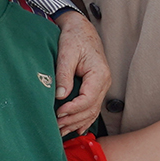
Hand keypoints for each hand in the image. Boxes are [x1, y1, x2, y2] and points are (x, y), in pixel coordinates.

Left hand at [53, 10, 110, 133]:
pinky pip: (92, 107)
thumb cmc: (74, 37)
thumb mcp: (67, 53)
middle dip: (73, 120)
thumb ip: (64, 74)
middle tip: (56, 126)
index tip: (58, 113)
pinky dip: (83, 119)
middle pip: (91, 109)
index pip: (88, 99)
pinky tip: (75, 129)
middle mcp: (104, 82)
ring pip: (92, 111)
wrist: (80, 28)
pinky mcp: (95, 87)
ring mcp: (101, 86)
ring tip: (61, 132)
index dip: (73, 109)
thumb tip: (60, 95)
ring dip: (77, 123)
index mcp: (100, 74)